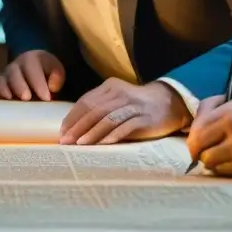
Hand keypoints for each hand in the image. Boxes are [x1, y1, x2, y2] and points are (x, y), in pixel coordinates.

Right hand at [0, 49, 64, 100]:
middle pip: (14, 72)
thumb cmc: (48, 72)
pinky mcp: (0, 84)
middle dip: (20, 86)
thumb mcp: (56, 70)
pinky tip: (6, 103)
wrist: (37, 72)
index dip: (38, 82)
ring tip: (15, 101)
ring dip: (7, 90)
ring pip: (2, 79)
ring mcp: (6, 74)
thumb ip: (57, 75)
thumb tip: (52, 86)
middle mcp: (16, 65)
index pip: (32, 66)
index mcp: (31, 58)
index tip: (46, 98)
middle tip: (27, 98)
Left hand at [59, 79, 189, 144]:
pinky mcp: (145, 118)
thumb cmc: (136, 106)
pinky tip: (104, 144)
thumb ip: (100, 108)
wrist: (169, 104)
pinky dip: (113, 135)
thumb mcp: (117, 101)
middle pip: (94, 110)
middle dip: (78, 127)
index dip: (72, 117)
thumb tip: (75, 127)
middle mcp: (120, 93)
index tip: (62, 131)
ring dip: (92, 132)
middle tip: (66, 141)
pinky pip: (126, 126)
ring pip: (107, 118)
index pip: (86, 101)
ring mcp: (133, 105)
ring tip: (80, 144)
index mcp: (110, 87)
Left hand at [186, 91, 231, 177]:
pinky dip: (220, 168)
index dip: (195, 126)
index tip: (197, 134)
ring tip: (217, 157)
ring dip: (209, 158)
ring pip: (206, 156)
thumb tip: (203, 111)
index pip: (201, 114)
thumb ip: (226, 101)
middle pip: (197, 138)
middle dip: (196, 146)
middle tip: (199, 151)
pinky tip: (228, 164)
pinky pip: (218, 168)